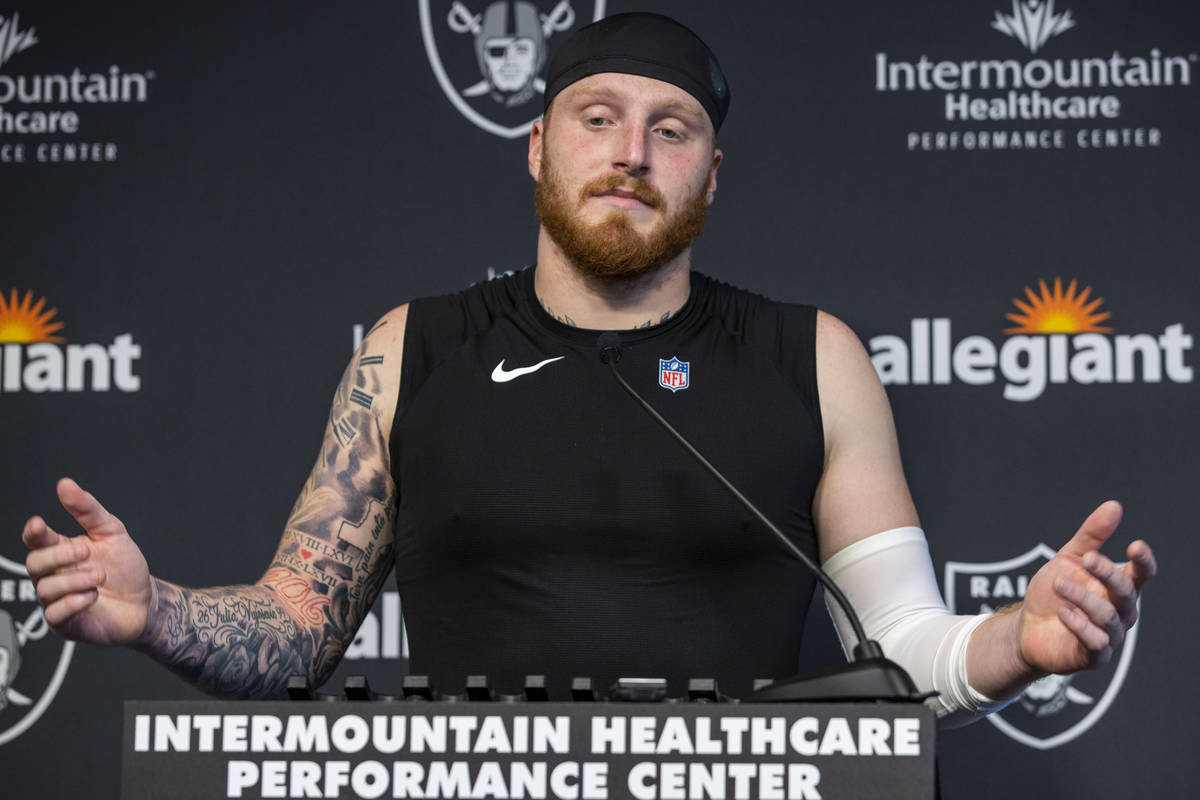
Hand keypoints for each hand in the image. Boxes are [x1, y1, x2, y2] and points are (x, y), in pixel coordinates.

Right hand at [22, 478, 153, 645]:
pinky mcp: (66, 623)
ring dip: (75, 580)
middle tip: (87, 552)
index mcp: (62, 551)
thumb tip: (65, 484)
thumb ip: (88, 510)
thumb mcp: (112, 533)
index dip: (33, 533)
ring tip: (101, 576)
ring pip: (45, 589)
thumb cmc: (126, 568)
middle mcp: (55, 576)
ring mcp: (58, 600)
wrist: (146, 603)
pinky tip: (93, 596)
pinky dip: (74, 602)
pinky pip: (55, 614)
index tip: (39, 524)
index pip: (36, 540)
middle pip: (34, 563)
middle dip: (60, 555)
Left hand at [1017, 500, 1156, 673]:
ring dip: (1083, 598)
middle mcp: (1120, 612)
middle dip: (1107, 574)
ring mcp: (1110, 636)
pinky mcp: (1094, 656)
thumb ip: (1091, 536)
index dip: (1143, 562)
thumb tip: (1114, 506)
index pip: (1141, 575)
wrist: (1026, 628)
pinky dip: (1080, 626)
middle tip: (1087, 559)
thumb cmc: (1053, 593)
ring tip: (1059, 584)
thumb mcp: (1069, 559)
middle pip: (1126, 593)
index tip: (1135, 546)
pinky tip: (1064, 613)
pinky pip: (1096, 643)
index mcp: (1118, 587)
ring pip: (1108, 617)